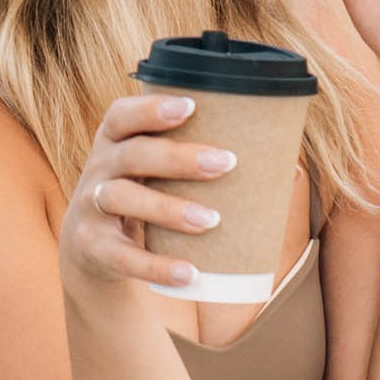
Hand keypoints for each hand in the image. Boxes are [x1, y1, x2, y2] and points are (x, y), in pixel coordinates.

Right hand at [59, 93, 238, 296]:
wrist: (90, 247)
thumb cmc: (142, 193)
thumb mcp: (152, 171)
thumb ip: (196, 159)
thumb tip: (289, 169)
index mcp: (114, 140)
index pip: (122, 114)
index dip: (151, 109)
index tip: (192, 106)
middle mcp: (98, 168)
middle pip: (132, 154)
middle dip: (179, 158)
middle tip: (227, 163)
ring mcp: (90, 207)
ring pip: (123, 198)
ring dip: (169, 209)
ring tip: (212, 220)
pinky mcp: (92, 247)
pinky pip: (123, 257)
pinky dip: (157, 266)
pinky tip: (191, 273)